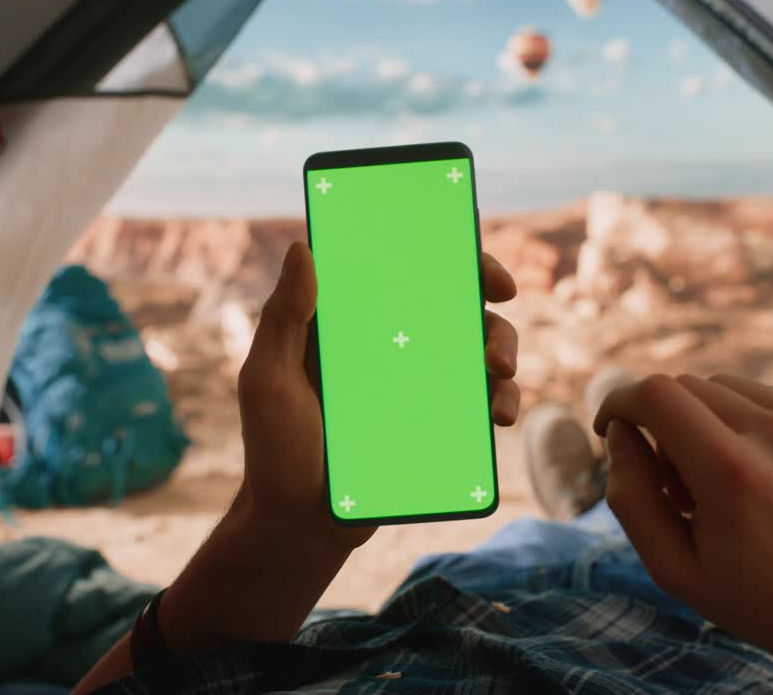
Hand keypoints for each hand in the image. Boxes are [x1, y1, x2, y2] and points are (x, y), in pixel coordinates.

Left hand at [236, 242, 519, 551]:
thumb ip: (283, 318)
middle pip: (449, 305)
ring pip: (474, 351)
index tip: (467, 251)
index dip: (437, 251)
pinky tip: (499, 413)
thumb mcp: (269, 380)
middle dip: (485, 294)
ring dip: (502, 347)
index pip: (397, 272)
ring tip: (500, 371)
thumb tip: (303, 247)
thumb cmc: (276, 451)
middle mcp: (386, 348)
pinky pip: (478, 403)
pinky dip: (500, 399)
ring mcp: (414, 386)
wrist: (302, 526)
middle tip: (503, 298)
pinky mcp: (433, 424)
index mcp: (348, 326)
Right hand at [593, 374, 772, 694]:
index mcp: (735, 475)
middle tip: (680, 487)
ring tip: (728, 484)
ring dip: (707, 422)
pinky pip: (766, 395)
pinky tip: (764, 473)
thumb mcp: (671, 567)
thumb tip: (618, 430)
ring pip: (725, 386)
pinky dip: (749, 423)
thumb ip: (630, 495)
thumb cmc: (756, 598)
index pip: (657, 394)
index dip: (620, 401)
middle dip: (664, 425)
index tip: (609, 426)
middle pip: (687, 386)